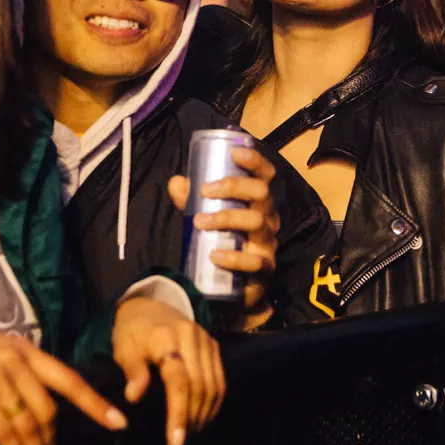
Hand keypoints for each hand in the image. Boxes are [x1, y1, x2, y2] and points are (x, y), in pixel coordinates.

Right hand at [0, 325, 126, 444]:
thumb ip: (24, 371)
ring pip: (27, 423)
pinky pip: (2, 430)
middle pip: (48, 410)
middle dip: (54, 442)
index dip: (94, 403)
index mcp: (28, 350)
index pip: (69, 379)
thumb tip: (46, 409)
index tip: (118, 422)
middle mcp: (17, 361)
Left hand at [113, 297, 224, 444]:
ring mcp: (207, 341)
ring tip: (188, 438)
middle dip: (191, 422)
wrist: (150, 306)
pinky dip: (213, 405)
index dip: (178, 414)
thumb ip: (132, 370)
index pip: (178, 381)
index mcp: (165, 337)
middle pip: (200, 387)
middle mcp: (191, 338)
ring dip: (203, 417)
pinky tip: (201, 420)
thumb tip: (134, 397)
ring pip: (214, 386)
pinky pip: (220, 381)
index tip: (174, 443)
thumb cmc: (132, 333)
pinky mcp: (215, 346)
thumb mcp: (123, 347)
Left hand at [168, 147, 280, 330]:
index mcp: (257, 203)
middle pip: (263, 193)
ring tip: (200, 221)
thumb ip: (190, 201)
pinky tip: (215, 255)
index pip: (266, 175)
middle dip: (234, 186)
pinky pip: (255, 261)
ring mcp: (267, 245)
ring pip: (257, 221)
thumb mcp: (204, 218)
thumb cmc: (222, 244)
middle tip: (205, 190)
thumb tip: (177, 182)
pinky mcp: (263, 271)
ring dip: (227, 217)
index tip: (234, 152)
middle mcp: (268, 220)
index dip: (255, 161)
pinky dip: (234, 257)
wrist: (231, 291)